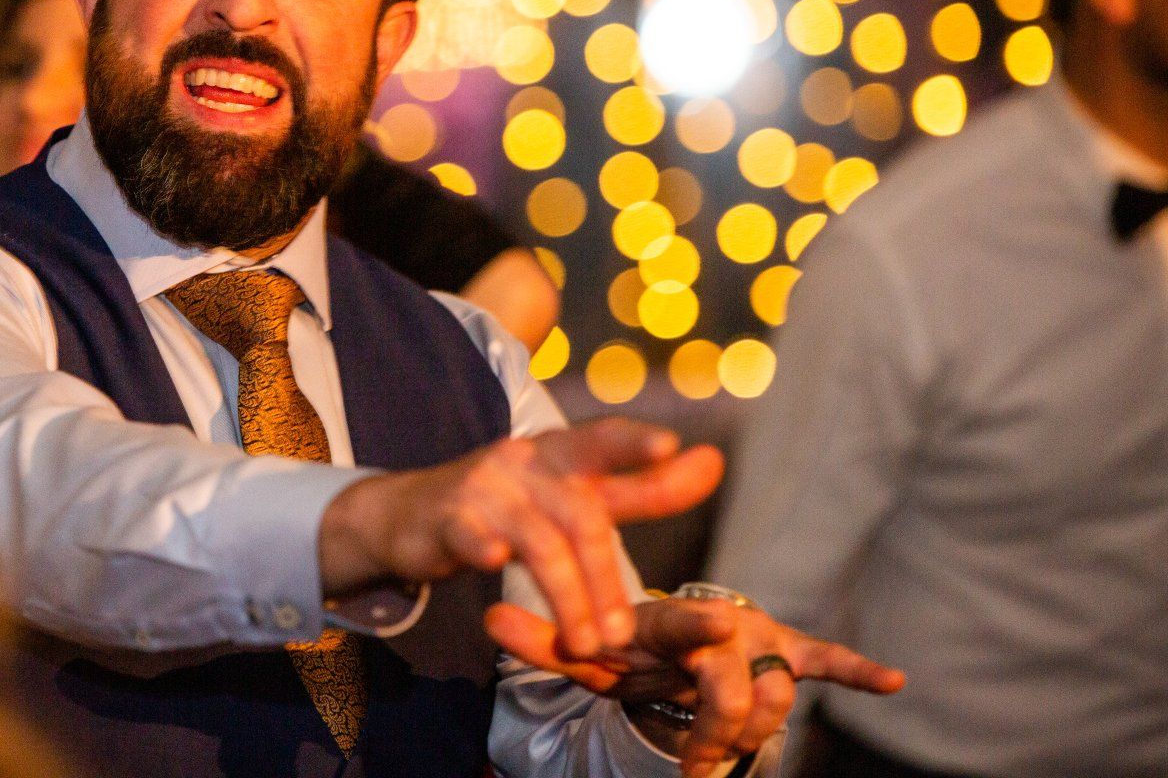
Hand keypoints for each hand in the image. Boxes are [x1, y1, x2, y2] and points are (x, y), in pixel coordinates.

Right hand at [318, 419, 722, 657]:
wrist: (409, 515)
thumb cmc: (509, 507)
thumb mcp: (573, 496)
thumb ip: (641, 487)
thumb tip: (713, 461)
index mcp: (562, 454)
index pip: (603, 441)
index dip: (635, 444)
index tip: (671, 447)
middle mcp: (527, 462)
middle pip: (581, 516)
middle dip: (607, 578)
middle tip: (623, 633)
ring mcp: (486, 487)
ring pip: (540, 542)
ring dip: (568, 596)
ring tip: (587, 644)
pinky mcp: (449, 519)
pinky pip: (471, 534)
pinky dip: (484, 546)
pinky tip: (495, 563)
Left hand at [486, 597, 905, 777]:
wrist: (672, 629)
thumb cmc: (626, 646)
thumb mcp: (582, 650)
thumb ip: (540, 640)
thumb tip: (487, 620)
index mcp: (668, 619)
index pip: (686, 625)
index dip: (699, 629)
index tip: (711, 631)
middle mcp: (720, 621)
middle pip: (735, 680)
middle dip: (718, 722)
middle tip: (697, 761)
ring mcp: (758, 636)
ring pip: (774, 694)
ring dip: (751, 732)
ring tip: (713, 761)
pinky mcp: (789, 652)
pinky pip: (824, 659)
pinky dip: (856, 668)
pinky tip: (893, 680)